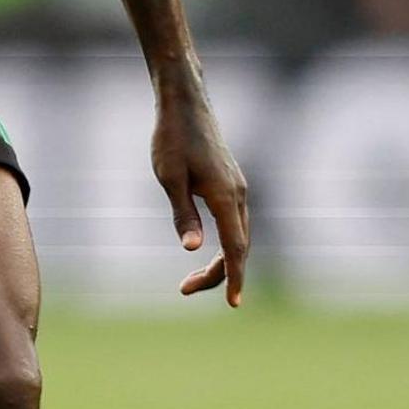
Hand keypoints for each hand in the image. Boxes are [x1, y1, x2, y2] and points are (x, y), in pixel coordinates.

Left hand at [154, 87, 251, 305]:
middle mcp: (239, 195)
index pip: (235, 248)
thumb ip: (183, 214)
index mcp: (225, 196)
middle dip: (219, 275)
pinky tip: (205, 250)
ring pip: (239, 236)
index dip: (233, 278)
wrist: (185, 105)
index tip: (233, 303)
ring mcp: (237, 189)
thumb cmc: (172, 139)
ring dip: (220, 261)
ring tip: (190, 281)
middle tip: (184, 290)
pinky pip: (235, 224)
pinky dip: (225, 244)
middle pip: (239, 248)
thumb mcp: (169, 178)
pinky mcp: (231, 184)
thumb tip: (194, 250)